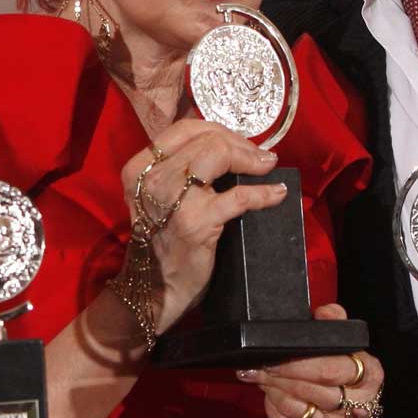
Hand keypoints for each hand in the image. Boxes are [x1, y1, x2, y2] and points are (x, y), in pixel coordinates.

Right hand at [120, 122, 287, 333]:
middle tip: (261, 158)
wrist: (154, 287)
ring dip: (251, 159)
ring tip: (268, 167)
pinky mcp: (197, 221)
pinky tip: (277, 194)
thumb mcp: (159, 197)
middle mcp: (153, 178)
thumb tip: (226, 145)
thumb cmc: (161, 242)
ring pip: (219, 154)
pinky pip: (239, 196)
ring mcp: (173, 199)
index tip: (241, 143)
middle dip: (241, 144)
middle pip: (206, 139)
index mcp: (140, 167)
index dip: (220, 130)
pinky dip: (264, 193)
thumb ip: (179, 170)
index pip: (184, 129)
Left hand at [238, 305, 382, 417]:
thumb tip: (326, 312)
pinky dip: (276, 408)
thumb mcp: (335, 345)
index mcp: (370, 373)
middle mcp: (362, 404)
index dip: (302, 361)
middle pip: (317, 389)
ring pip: (301, 408)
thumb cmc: (330, 371)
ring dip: (275, 390)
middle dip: (283, 374)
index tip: (276, 353)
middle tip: (261, 365)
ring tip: (258, 375)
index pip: (335, 367)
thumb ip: (333, 325)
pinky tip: (268, 394)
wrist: (327, 411)